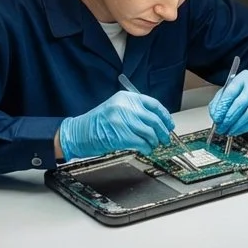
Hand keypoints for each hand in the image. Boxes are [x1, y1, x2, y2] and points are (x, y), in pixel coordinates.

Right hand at [57, 91, 175, 159]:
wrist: (78, 132)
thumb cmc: (97, 123)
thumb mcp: (116, 108)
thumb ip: (134, 111)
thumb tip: (157, 122)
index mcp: (126, 97)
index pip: (153, 104)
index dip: (164, 116)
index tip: (169, 124)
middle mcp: (126, 106)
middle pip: (154, 119)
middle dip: (163, 131)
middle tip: (165, 138)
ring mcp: (123, 120)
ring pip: (149, 132)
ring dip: (154, 141)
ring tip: (153, 145)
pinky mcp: (120, 135)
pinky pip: (141, 142)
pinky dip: (147, 148)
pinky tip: (146, 150)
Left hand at [208, 70, 247, 136]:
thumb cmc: (243, 90)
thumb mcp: (229, 89)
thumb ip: (220, 101)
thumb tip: (215, 115)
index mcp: (243, 78)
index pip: (231, 91)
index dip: (223, 106)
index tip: (216, 117)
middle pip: (241, 103)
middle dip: (229, 118)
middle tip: (221, 127)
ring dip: (237, 126)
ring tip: (228, 131)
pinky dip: (245, 128)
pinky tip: (238, 130)